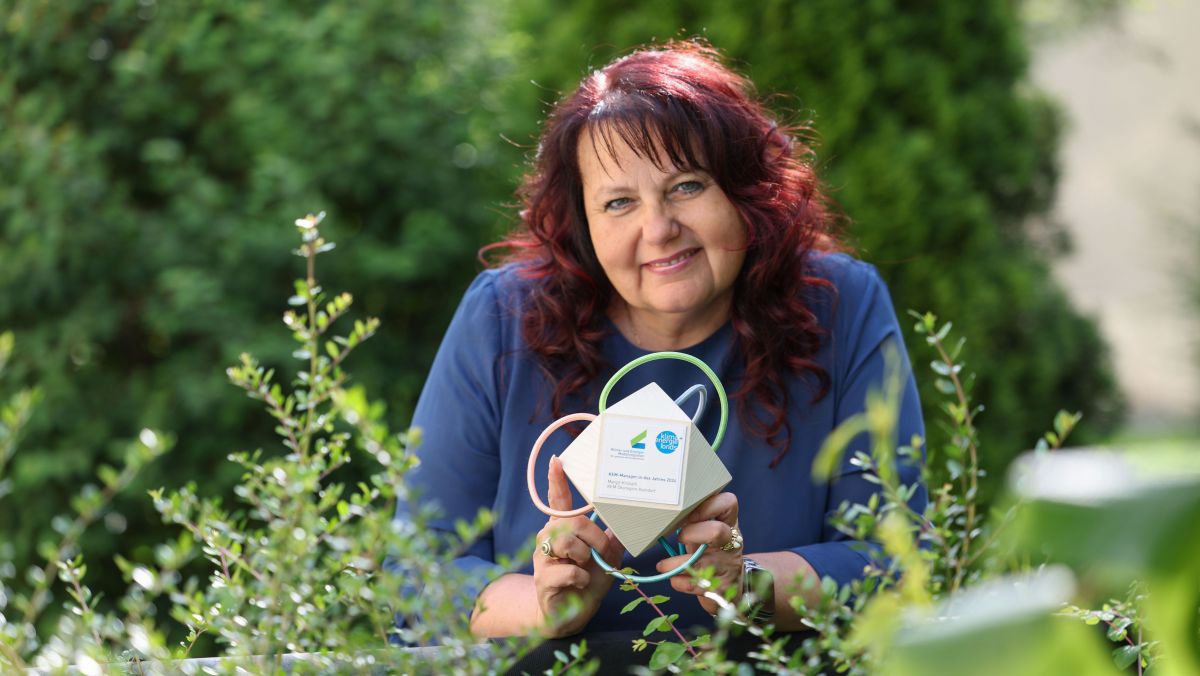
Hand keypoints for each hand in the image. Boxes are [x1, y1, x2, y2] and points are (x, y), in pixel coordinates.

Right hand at [532, 456, 624, 636]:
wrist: (569, 614)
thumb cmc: (585, 581)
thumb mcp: (606, 558)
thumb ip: (612, 538)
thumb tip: (630, 518)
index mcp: (562, 529)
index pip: (557, 500)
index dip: (557, 480)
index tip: (557, 460)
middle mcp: (548, 538)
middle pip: (571, 522)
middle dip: (594, 537)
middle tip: (601, 551)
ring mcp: (542, 558)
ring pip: (566, 542)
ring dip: (585, 556)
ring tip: (586, 567)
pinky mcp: (542, 579)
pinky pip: (567, 570)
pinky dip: (580, 577)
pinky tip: (580, 582)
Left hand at [654, 491, 742, 614]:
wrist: (730, 585)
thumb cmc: (711, 552)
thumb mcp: (707, 532)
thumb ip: (693, 520)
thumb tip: (663, 511)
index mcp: (729, 523)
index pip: (728, 502)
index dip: (706, 506)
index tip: (687, 514)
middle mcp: (732, 543)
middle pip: (717, 531)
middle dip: (691, 533)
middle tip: (679, 538)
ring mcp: (728, 566)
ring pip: (702, 563)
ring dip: (676, 564)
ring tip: (662, 565)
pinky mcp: (721, 588)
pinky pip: (695, 584)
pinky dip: (679, 582)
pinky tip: (674, 579)